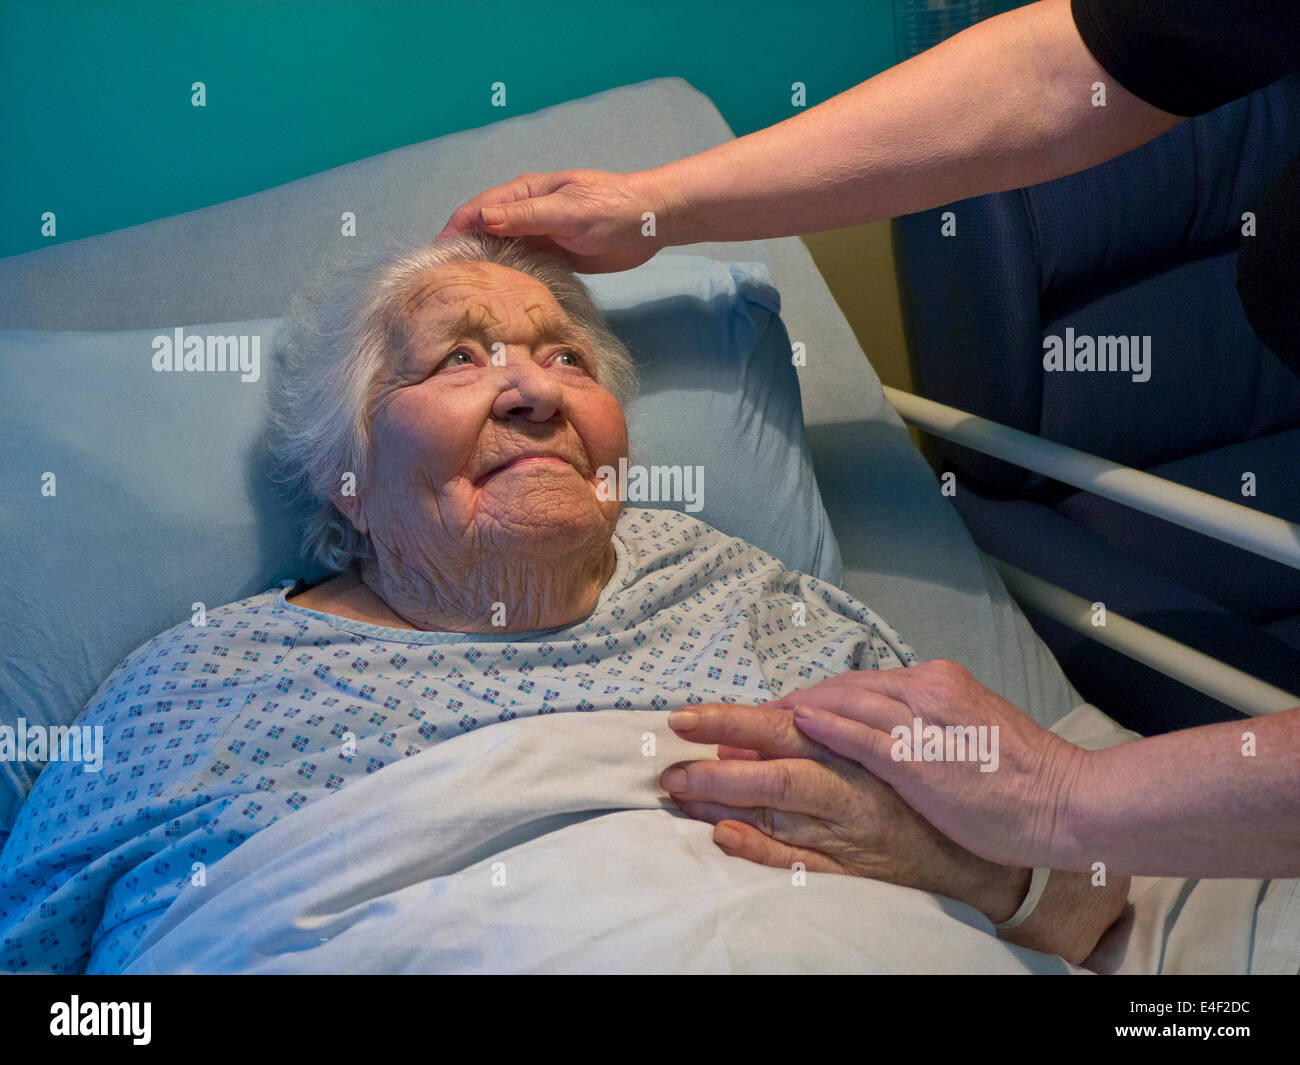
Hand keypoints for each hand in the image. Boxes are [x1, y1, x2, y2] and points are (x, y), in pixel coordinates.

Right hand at [436, 168, 679, 272]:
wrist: (649, 222)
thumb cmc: (611, 208)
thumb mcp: (567, 210)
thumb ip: (526, 216)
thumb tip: (482, 219)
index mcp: (525, 194)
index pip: (477, 210)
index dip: (454, 231)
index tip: (436, 258)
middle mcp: (526, 214)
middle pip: (484, 232)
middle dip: (464, 252)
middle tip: (446, 284)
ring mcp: (539, 235)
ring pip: (502, 251)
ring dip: (485, 268)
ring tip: (466, 295)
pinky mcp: (553, 255)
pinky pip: (523, 266)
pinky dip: (509, 277)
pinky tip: (499, 296)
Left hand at [661, 699, 1031, 924]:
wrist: (978, 846)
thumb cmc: (919, 787)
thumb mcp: (876, 747)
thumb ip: (821, 732)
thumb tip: (757, 722)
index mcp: (851, 748)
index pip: (780, 725)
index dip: (730, 719)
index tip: (683, 715)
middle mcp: (847, 786)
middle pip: (774, 765)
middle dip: (716, 760)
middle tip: (669, 760)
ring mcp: (847, 831)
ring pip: (779, 810)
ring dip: (724, 799)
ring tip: (679, 790)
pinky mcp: (851, 871)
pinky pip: (801, 863)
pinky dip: (761, 850)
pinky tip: (724, 838)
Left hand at [775, 660, 1089, 869]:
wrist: (1067, 801)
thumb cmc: (1022, 777)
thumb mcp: (968, 728)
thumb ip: (927, 719)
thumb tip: (886, 722)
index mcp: (938, 681)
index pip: (863, 681)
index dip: (821, 694)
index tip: (788, 706)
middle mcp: (926, 690)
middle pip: (845, 686)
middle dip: (799, 699)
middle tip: (758, 713)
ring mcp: (922, 721)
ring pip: (845, 703)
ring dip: (797, 710)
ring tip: (759, 721)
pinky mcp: (920, 757)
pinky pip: (861, 735)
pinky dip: (825, 726)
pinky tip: (795, 722)